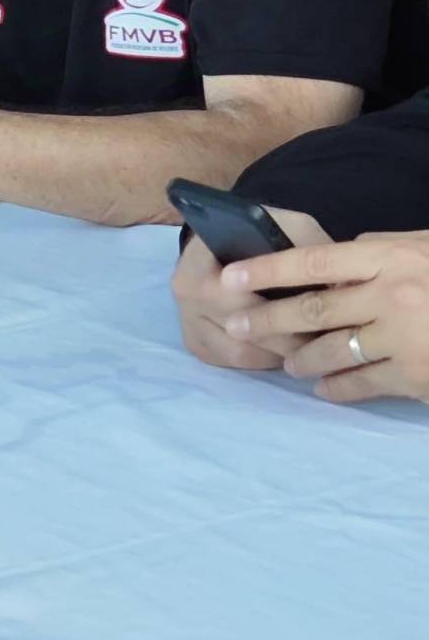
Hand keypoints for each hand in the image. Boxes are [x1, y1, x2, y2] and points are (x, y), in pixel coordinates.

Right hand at [171, 207, 329, 372]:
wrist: (221, 240)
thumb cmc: (257, 234)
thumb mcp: (287, 225)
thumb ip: (313, 246)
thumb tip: (343, 284)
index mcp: (200, 256)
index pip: (235, 290)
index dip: (279, 307)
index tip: (319, 313)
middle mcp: (185, 289)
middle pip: (240, 327)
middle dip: (288, 338)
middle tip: (329, 341)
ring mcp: (187, 320)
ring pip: (240, 352)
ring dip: (278, 355)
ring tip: (312, 349)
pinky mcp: (195, 344)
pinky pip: (233, 364)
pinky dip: (263, 362)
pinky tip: (285, 352)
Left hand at [218, 229, 428, 404]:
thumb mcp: (425, 248)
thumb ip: (380, 250)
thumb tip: (334, 263)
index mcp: (388, 257)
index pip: (313, 260)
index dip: (267, 268)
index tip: (230, 275)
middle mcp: (389, 296)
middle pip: (312, 309)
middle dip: (268, 320)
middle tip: (237, 327)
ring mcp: (403, 338)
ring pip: (333, 350)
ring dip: (301, 358)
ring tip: (284, 363)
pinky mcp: (416, 377)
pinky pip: (364, 383)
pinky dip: (338, 388)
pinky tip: (324, 391)